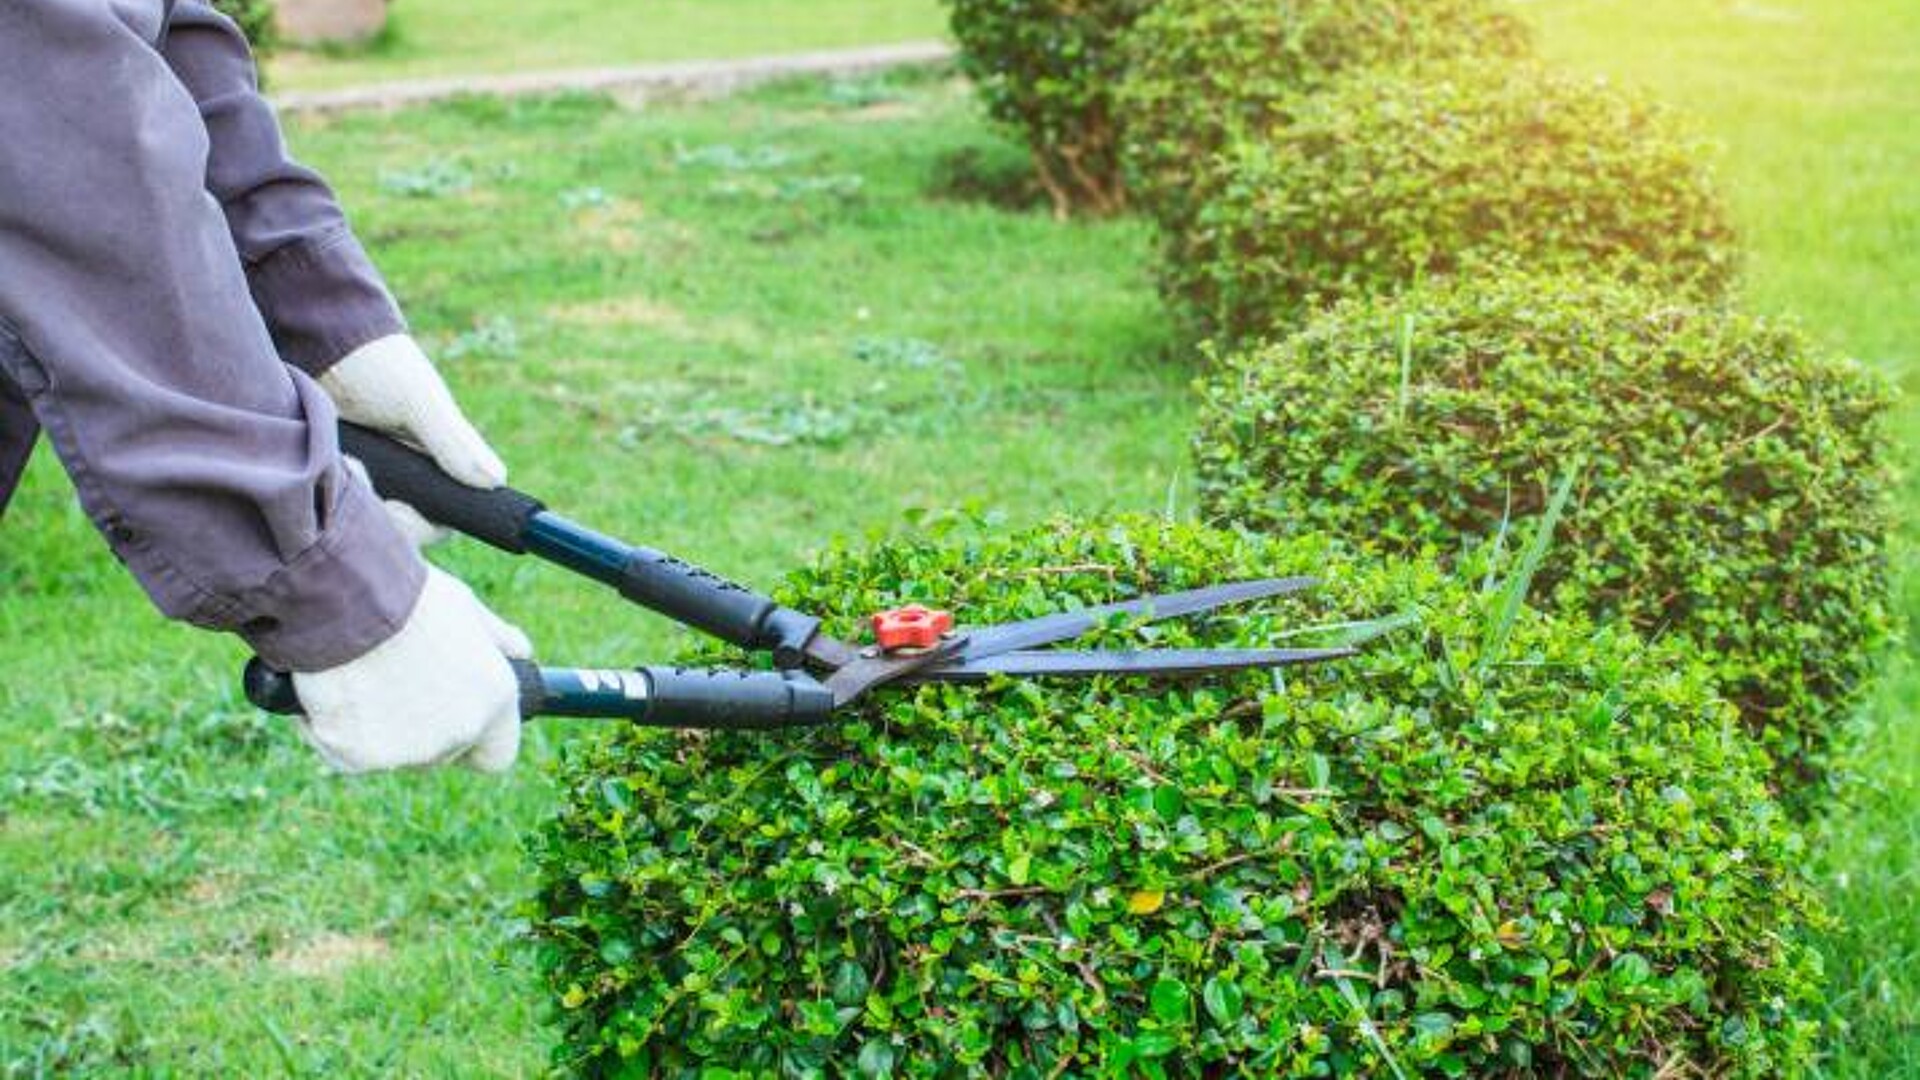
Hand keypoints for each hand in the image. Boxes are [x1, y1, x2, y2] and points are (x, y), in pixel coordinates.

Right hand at [292, 568, 532, 773]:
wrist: (345, 599)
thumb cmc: (408, 596)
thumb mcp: (466, 607)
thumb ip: (498, 638)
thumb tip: (520, 650)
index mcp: (494, 699)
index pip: (498, 754)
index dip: (478, 740)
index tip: (459, 719)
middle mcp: (458, 732)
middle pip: (442, 752)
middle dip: (425, 728)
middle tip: (398, 682)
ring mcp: (407, 750)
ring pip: (395, 754)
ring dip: (382, 730)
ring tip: (365, 678)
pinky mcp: (355, 757)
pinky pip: (348, 753)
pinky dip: (340, 730)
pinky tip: (337, 690)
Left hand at [320, 333, 505, 545]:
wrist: (322, 337)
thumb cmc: (378, 364)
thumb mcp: (418, 402)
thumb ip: (454, 442)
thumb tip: (495, 481)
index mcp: (437, 464)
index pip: (439, 521)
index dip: (419, 525)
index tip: (397, 508)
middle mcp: (405, 476)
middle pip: (398, 527)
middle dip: (379, 509)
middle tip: (360, 474)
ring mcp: (370, 475)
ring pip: (365, 517)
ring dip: (353, 497)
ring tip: (344, 461)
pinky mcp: (333, 471)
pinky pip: (332, 501)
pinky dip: (330, 487)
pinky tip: (328, 460)